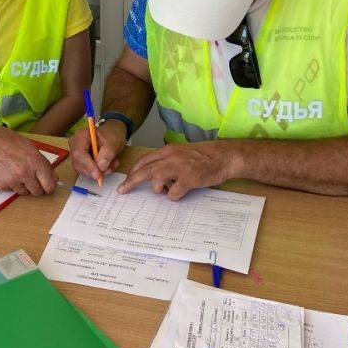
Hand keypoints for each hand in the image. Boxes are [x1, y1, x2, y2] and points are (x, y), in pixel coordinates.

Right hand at [0, 123, 56, 195]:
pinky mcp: (1, 185)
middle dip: (36, 187)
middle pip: (38, 192)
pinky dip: (10, 184)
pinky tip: (5, 172)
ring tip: (15, 172)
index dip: (49, 186)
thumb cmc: (6, 140)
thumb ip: (42, 163)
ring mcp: (12, 180)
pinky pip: (11, 190)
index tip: (47, 185)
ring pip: (24, 192)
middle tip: (31, 178)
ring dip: (23, 185)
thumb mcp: (30, 147)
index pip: (50, 185)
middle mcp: (25, 173)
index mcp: (35, 161)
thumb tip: (53, 177)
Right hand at [68, 120, 126, 181]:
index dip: (88, 166)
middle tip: (109, 170)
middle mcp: (74, 145)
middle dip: (94, 171)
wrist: (111, 132)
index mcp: (81, 136)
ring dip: (98, 171)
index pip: (79, 153)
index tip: (98, 175)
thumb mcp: (114, 141)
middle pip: (78, 164)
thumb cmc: (111, 134)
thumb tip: (101, 167)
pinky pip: (87, 171)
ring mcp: (76, 154)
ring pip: (83, 170)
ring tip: (112, 164)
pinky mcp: (80, 161)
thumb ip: (108, 153)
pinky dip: (98, 171)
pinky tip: (108, 165)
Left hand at [117, 142, 241, 199]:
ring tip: (166, 190)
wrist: (225, 156)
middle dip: (131, 181)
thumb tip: (155, 177)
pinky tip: (180, 194)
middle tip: (122, 191)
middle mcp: (171, 157)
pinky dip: (173, 196)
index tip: (126, 179)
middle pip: (145, 170)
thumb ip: (168, 162)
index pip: (144, 160)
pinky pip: (173, 192)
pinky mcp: (189, 178)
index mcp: (168, 151)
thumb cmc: (205, 156)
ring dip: (157, 189)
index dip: (133, 170)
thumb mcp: (182, 153)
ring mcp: (180, 167)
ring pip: (156, 180)